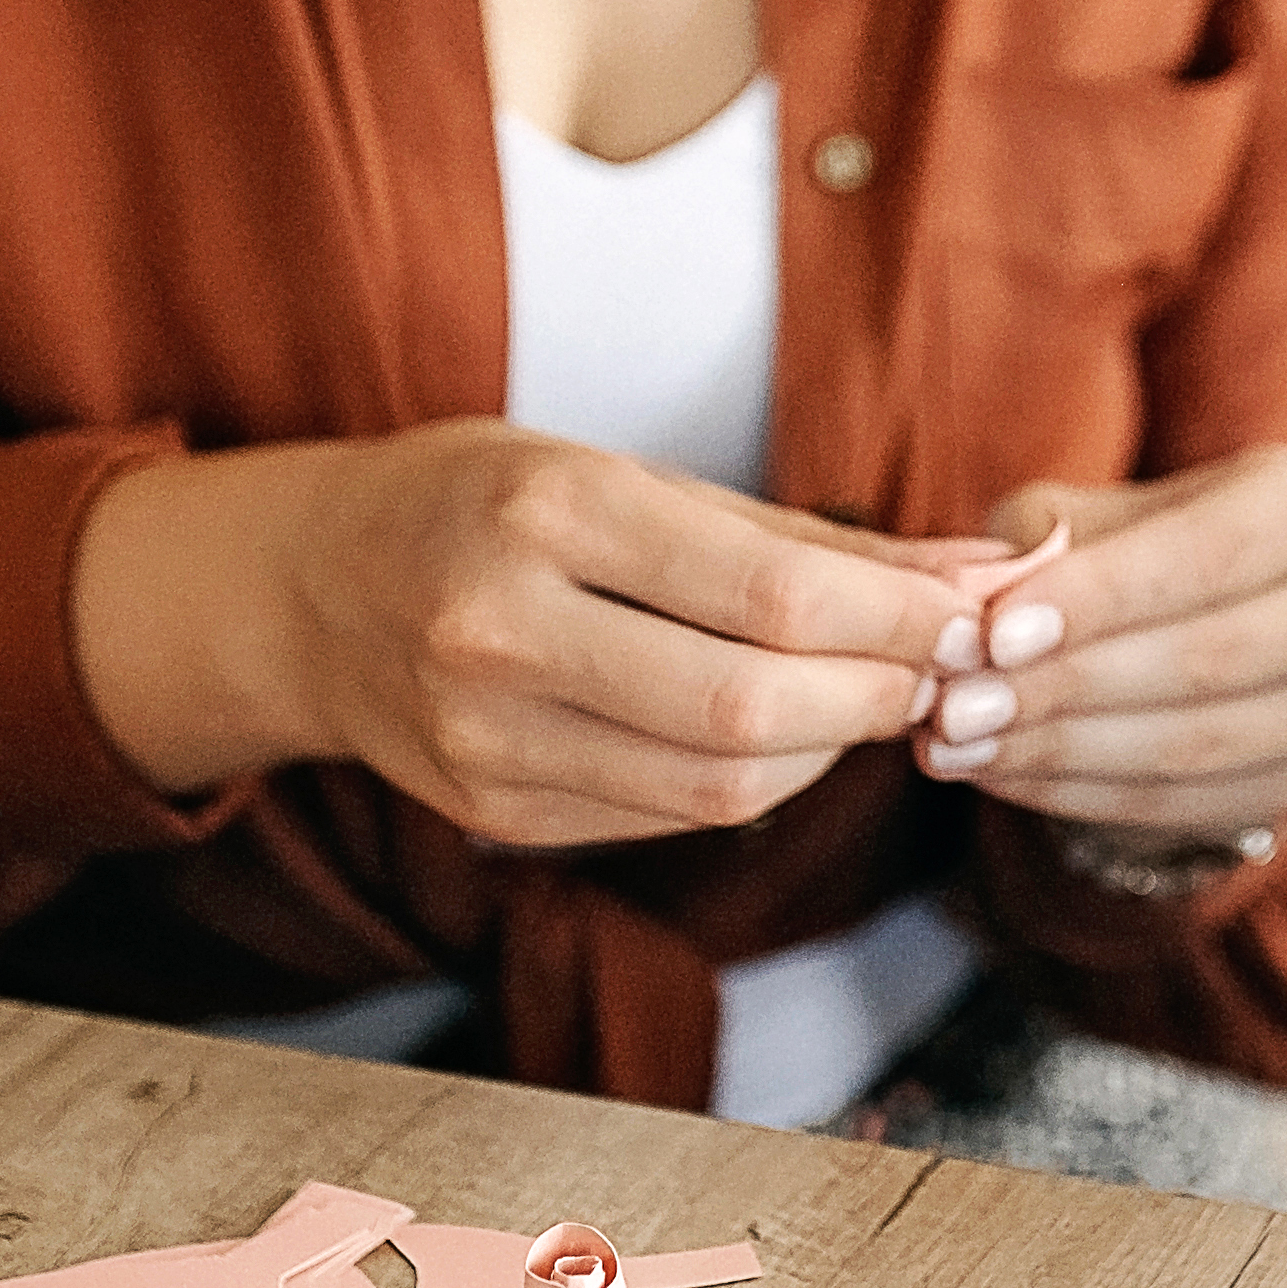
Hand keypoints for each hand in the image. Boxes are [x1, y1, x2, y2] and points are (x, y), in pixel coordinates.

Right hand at [77, 422, 965, 845]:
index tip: (977, 612)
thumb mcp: (622, 471)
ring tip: (866, 696)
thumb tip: (980, 575)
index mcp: (544, 508)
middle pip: (751, 708)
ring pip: (721, 785)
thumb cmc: (483, 502)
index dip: (899, 620)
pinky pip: (670, 816)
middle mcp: (502, 626)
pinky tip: (776, 733)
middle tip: (941, 669)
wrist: (306, 591)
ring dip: (827, 749)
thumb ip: (798, 536)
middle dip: (878, 696)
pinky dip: (754, 781)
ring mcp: (487, 736)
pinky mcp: (492, 813)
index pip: (771, 593)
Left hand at [905, 447, 1286, 854]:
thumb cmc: (1137, 550)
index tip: (995, 633)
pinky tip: (1002, 775)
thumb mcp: (1092, 516)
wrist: (1216, 622)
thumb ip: (1037, 544)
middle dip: (1069, 687)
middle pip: (1209, 659)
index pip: (1211, 554)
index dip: (1103, 598)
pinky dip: (1079, 793)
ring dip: (1063, 752)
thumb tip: (968, 597)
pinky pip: (1182, 803)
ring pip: (1195, 745)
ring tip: (959, 746)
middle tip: (957, 706)